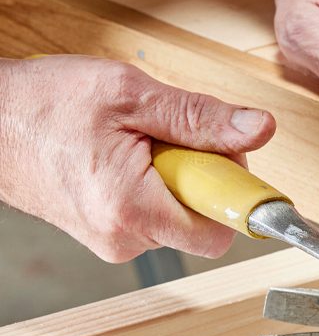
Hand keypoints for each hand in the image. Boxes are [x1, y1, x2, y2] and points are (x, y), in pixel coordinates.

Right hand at [0, 56, 275, 262]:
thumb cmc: (43, 104)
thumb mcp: (131, 94)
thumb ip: (201, 117)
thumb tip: (258, 130)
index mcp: (131, 209)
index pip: (220, 231)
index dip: (232, 191)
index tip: (224, 158)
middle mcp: (122, 238)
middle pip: (203, 223)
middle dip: (203, 178)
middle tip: (168, 139)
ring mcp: (111, 241)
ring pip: (180, 217)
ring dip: (176, 180)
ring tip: (135, 145)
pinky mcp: (105, 235)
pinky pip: (154, 215)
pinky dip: (154, 187)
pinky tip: (124, 159)